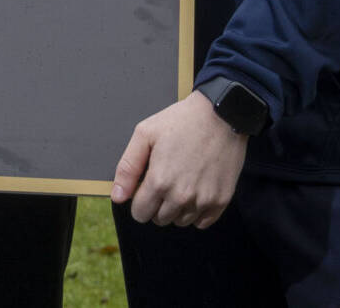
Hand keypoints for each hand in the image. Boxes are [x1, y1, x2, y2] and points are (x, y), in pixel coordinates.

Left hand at [110, 89, 247, 226]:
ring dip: (176, 209)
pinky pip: (202, 222)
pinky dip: (196, 212)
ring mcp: (203, 200)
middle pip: (159, 219)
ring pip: (181, 222)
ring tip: (180, 183)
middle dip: (156, 204)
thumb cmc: (181, 122)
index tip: (146, 186)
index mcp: (159, 181)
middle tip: (164, 180)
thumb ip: (128, 168)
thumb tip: (118, 196)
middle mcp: (181, 196)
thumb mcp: (145, 135)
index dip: (139, 200)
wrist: (220, 115)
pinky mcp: (221, 201)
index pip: (140, 213)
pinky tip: (195, 191)